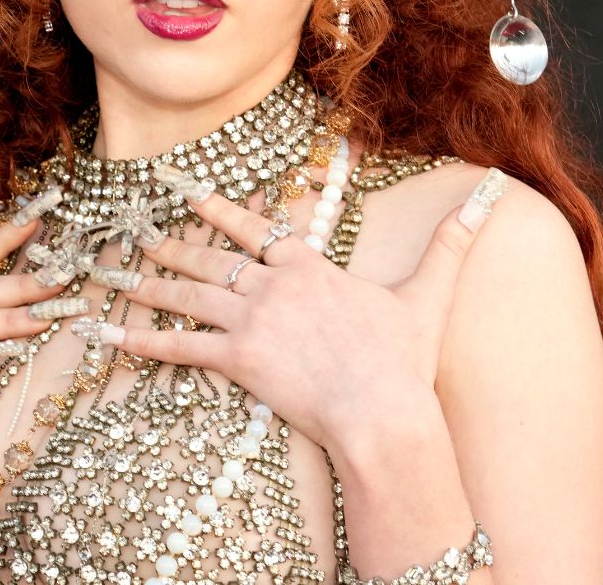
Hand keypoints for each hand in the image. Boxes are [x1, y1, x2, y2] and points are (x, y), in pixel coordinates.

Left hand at [104, 166, 508, 451]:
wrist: (382, 410)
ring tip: (111, 275)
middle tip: (135, 231)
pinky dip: (142, 342)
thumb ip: (452, 242)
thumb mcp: (427, 293)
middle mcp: (272, 285)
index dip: (219, 208)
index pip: (255, 227)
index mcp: (308, 265)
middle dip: (171, 243)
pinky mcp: (237, 359)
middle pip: (210, 257)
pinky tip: (110, 337)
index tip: (187, 191)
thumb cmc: (403, 358)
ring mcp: (252, 320)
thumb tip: (492, 196)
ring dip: (146, 284)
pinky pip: (180, 348)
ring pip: (187, 295)